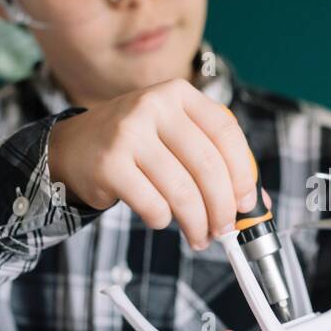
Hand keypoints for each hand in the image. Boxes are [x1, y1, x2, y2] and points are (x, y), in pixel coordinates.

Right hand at [48, 78, 258, 249]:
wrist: (74, 147)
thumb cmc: (136, 146)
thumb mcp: (175, 137)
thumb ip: (214, 160)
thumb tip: (256, 203)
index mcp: (178, 94)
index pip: (226, 131)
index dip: (243, 172)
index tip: (247, 202)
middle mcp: (153, 106)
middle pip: (208, 166)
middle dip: (223, 208)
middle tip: (224, 230)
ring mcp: (129, 133)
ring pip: (182, 191)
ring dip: (196, 223)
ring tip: (199, 236)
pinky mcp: (109, 164)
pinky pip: (153, 205)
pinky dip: (163, 220)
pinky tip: (161, 219)